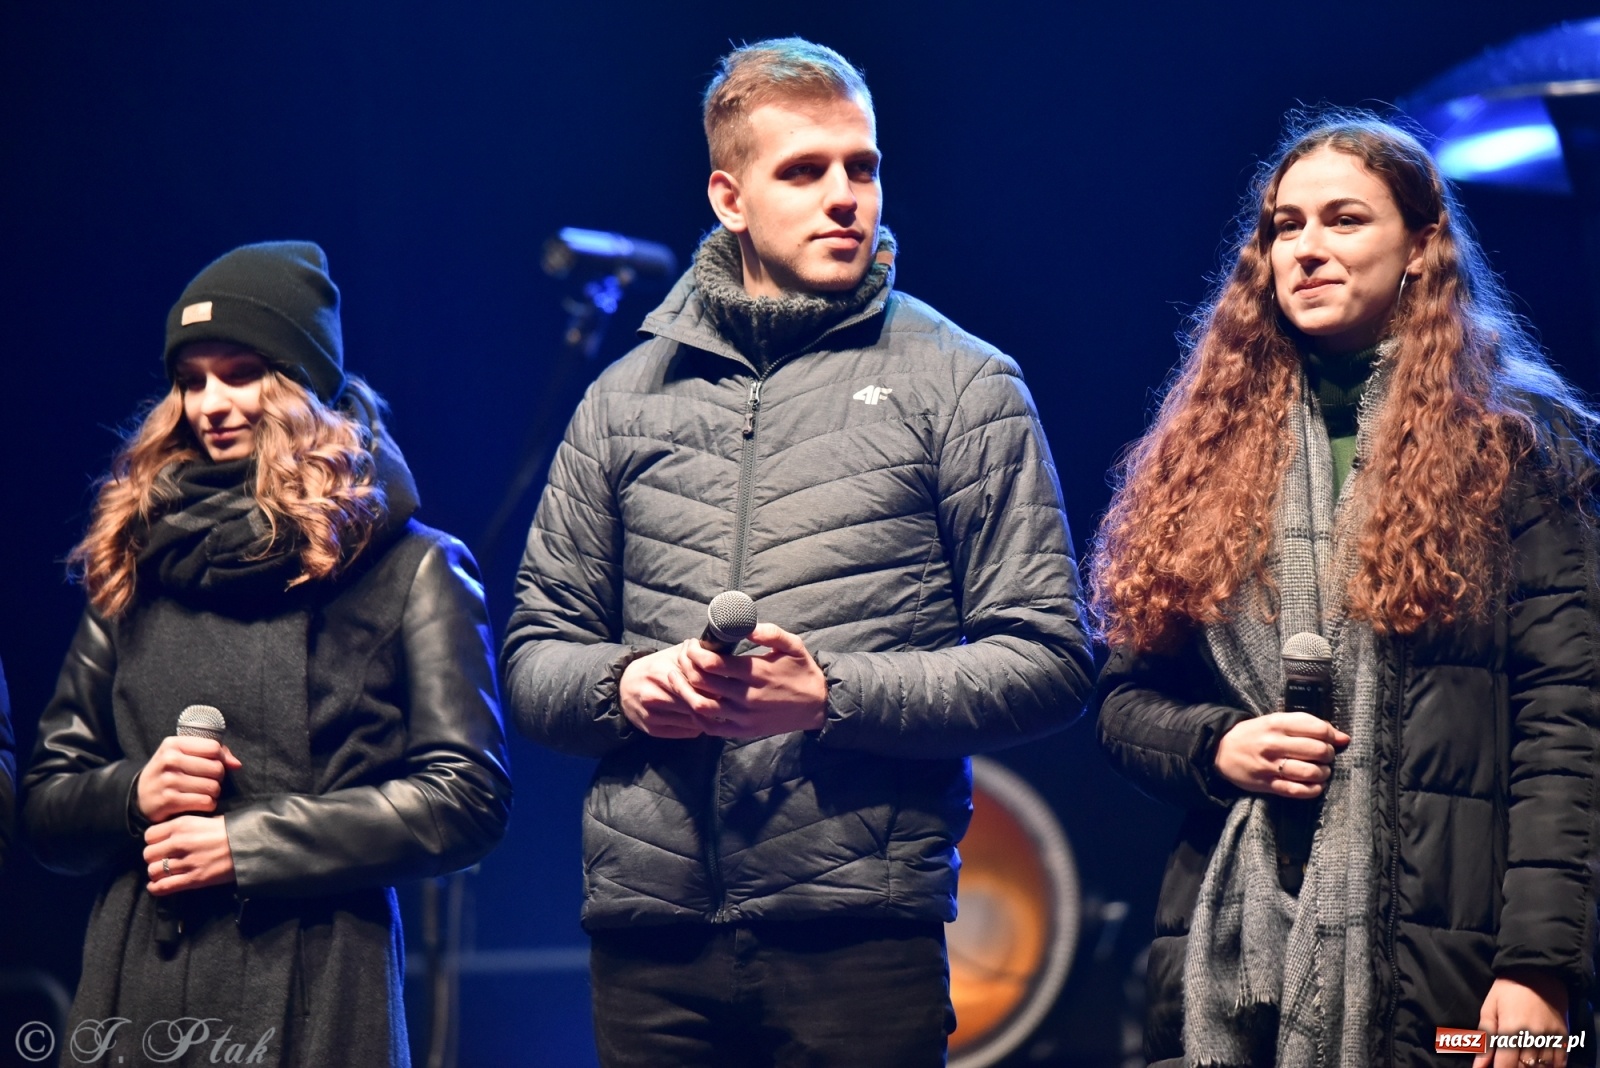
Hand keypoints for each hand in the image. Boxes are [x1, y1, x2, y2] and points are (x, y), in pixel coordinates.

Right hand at [135, 736, 241, 821]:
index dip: (220, 758)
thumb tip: (237, 764)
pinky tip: (200, 803)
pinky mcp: (169, 801)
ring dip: (214, 793)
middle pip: (216, 768)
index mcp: (173, 744)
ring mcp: (168, 781)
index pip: (214, 748)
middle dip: (218, 777)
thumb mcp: (182, 755)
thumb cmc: (169, 772)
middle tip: (209, 781)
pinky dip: (208, 804)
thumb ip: (212, 753)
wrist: (139, 797)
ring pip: (213, 787)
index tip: (213, 765)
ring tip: (204, 792)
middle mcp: (169, 760)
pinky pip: (205, 802)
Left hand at [144, 814, 235, 894]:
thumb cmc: (231, 830)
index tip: (160, 845)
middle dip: (154, 858)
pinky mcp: (193, 879)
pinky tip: (158, 886)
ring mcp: (186, 862)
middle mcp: (179, 843)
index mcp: (181, 824)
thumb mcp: (205, 819)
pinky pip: (164, 886)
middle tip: (163, 860)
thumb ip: (184, 828)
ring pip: (153, 871)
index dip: (153, 841)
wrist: (251, 845)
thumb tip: (170, 836)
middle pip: (148, 854)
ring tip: (164, 873)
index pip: (149, 835)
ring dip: (157, 873)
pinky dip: (157, 888)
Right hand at [618, 644, 715, 738]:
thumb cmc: (654, 668)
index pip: (697, 685)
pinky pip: (685, 732)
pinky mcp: (652, 730)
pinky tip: (699, 718)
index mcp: (660, 674)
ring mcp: (652, 715)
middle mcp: (654, 696)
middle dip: (712, 703)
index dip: (714, 687)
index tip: (724, 686)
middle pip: (695, 704)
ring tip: (713, 709)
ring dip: (707, 716)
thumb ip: (694, 657)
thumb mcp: (671, 655)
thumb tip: (721, 658)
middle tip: (723, 701)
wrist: (623, 687)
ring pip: (692, 721)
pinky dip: (697, 726)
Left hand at [677, 623, 826, 740]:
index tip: (692, 644)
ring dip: (683, 690)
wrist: (818, 706)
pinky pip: (711, 727)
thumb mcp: (793, 645)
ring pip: (701, 706)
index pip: (712, 663)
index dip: (695, 652)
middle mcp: (746, 696)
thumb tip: (745, 625)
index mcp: (756, 672)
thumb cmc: (802, 671)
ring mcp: (743, 716)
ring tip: (675, 677)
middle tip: (683, 656)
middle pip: (701, 682)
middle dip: (685, 666)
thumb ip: (770, 632)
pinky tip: (691, 701)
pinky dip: (696, 714)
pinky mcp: (743, 731)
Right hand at [1213, 712, 1347, 797]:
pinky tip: (1314, 785)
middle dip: (1329, 755)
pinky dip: (1313, 790)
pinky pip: (1297, 791)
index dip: (1332, 736)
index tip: (1333, 740)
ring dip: (1323, 773)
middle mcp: (1274, 744)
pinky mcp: (1267, 784)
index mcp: (1277, 724)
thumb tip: (1344, 738)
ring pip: (1310, 772)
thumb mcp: (1276, 721)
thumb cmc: (1254, 734)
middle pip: (1318, 750)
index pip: (1318, 729)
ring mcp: (1270, 766)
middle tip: (1325, 756)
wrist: (1221, 750)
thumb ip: (1307, 726)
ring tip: (1321, 771)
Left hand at [1474, 970, 1568, 1067]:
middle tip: (1508, 1061)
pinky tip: (1540, 1063)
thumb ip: (1485, 1040)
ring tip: (1522, 1060)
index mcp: (1511, 1030)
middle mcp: (1532, 1037)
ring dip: (1531, 1067)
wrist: (1538, 971)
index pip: (1505, 1065)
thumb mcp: (1489, 1009)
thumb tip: (1478, 1065)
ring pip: (1542, 1067)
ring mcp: (1550, 1038)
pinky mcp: (1563, 1036)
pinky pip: (1561, 1061)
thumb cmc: (1507, 989)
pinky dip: (1551, 1066)